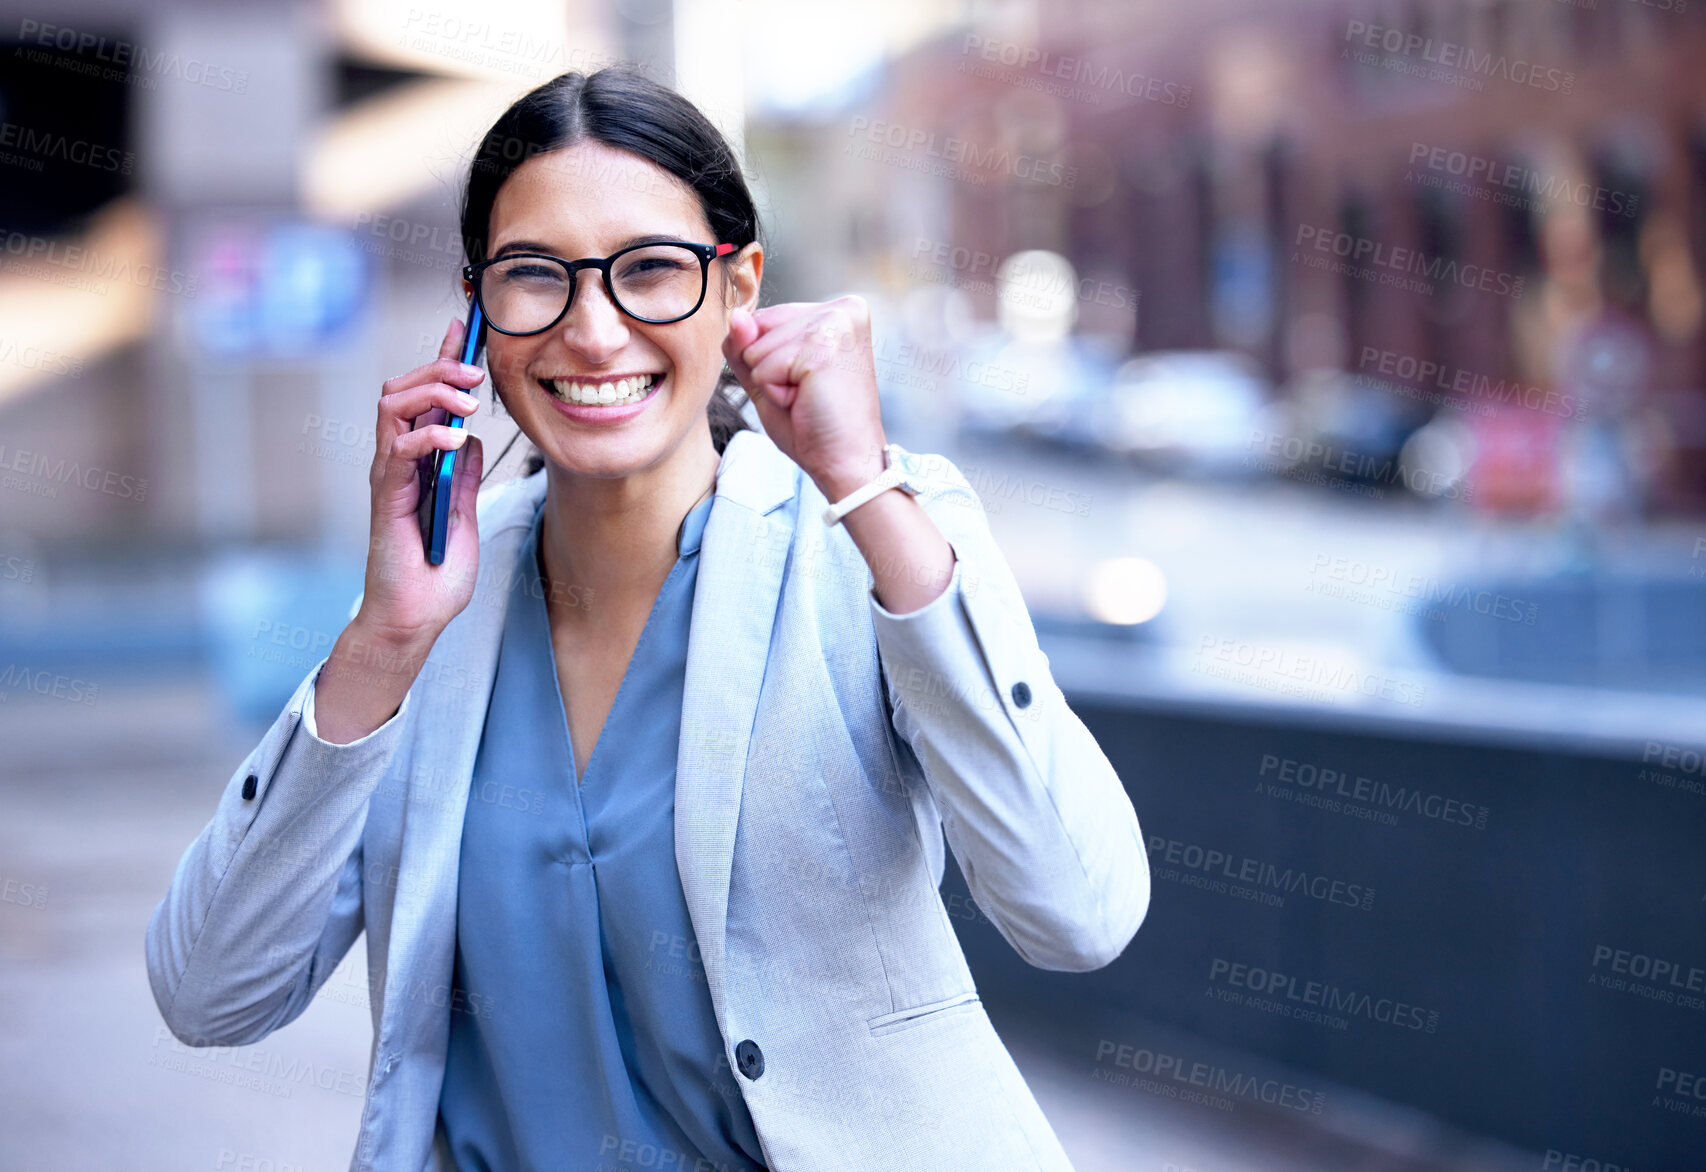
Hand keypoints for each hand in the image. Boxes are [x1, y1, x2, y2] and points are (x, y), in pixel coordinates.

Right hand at [355, 315, 485, 649]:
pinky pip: (399, 450)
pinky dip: (428, 436)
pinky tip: (455, 441)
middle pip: (403, 389)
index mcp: (420, 462)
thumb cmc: (437, 576)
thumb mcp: (465, 516)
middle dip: (439, 368)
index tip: (463, 329)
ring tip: (467, 404)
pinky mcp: (385, 496)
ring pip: (394, 407)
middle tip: (474, 373)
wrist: (415, 618)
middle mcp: (399, 462)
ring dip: (433, 393)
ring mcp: (389, 476)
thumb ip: (463, 477)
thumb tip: (470, 440)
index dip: (442, 361)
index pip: (426, 399)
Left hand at [722, 295, 887, 498]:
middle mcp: (842, 308)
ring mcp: (835, 324)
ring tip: (809, 398)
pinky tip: (807, 402)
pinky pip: (763, 367)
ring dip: (773, 383)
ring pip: (756, 347)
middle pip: (758, 326)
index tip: (807, 383)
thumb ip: (747, 345)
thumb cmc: (816, 424)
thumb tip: (735, 315)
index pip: (766, 318)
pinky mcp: (822, 346)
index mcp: (838, 310)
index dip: (771, 359)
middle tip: (808, 393)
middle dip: (770, 368)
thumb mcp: (770, 377)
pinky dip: (776, 393)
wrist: (846, 462)